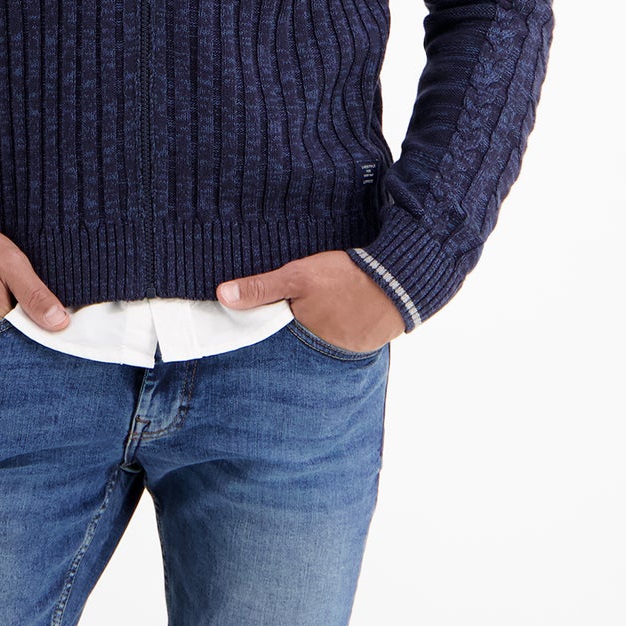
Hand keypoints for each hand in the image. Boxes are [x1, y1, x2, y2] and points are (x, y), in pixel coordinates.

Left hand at [216, 250, 405, 353]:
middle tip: (303, 307)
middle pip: (301, 338)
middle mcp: (325, 349)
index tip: (269, 314)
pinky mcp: (368, 342)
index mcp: (303, 334)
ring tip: (327, 306)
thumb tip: (222, 296)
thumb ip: (261, 288)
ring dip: (324, 325)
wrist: (402, 281)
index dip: (272, 323)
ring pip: (325, 337)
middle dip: (298, 326)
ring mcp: (348, 348)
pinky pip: (348, 334)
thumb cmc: (347, 277)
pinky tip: (347, 309)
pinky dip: (345, 324)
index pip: (277, 334)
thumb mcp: (298, 276)